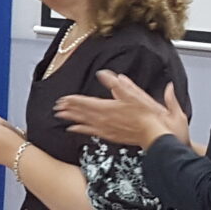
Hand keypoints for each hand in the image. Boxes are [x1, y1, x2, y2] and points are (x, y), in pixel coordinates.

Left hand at [55, 70, 190, 150]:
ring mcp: (106, 128)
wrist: (153, 134)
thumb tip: (104, 74)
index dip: (73, 100)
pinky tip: (73, 129)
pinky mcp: (110, 135)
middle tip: (57, 106)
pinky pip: (90, 132)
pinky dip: (80, 129)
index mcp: (108, 107)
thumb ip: (117, 84)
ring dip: (71, 118)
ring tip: (60, 115)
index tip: (62, 98)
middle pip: (81, 112)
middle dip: (68, 109)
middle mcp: (104, 119)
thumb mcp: (133, 93)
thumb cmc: (146, 114)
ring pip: (84, 122)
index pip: (85, 102)